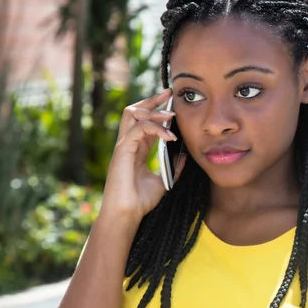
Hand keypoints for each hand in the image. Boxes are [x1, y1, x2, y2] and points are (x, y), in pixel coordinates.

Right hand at [100, 89, 185, 222]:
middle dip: (151, 100)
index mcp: (136, 148)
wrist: (127, 214)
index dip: (156, 109)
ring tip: (171, 115)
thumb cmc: (141, 201)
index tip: (171, 101)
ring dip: (153, 111)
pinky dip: (155, 129)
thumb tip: (185, 155)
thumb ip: (173, 167)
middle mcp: (128, 143)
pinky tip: (170, 137)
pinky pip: (138, 129)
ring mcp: (123, 145)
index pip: (144, 120)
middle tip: (169, 93)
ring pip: (132, 114)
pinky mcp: (122, 150)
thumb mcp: (163, 181)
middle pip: (134, 110)